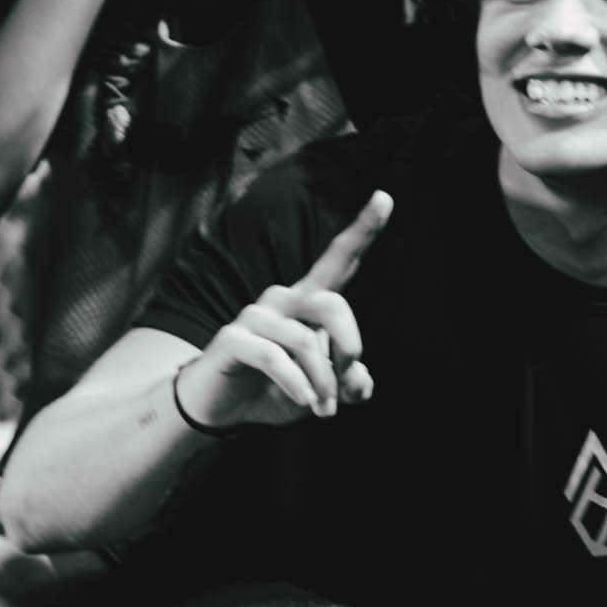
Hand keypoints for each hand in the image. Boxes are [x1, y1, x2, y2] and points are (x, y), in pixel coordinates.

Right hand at [173, 190, 390, 428]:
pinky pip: (274, 357)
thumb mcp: (321, 392)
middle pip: (332, 304)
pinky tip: (304, 401)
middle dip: (349, 348)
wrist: (220, 407)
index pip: (339, 260)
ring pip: (306, 341)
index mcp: (308, 303)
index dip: (363, 230)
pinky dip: (296, 384)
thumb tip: (362, 384)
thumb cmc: (273, 390)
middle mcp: (283, 300)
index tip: (386, 197)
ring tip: (322, 409)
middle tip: (346, 384)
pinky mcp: (233, 339)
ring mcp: (255, 317)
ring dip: (323, 383)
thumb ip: (347, 385)